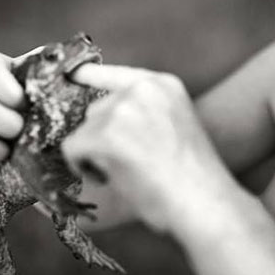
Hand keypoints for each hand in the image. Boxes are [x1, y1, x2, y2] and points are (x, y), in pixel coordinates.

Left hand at [63, 65, 233, 234]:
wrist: (203, 202)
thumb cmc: (193, 178)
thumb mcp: (174, 128)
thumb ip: (144, 114)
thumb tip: (102, 123)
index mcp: (164, 85)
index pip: (115, 72)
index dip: (89, 75)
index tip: (72, 74)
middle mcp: (143, 88)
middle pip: (97, 108)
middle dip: (102, 136)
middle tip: (124, 163)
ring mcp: (124, 108)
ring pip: (85, 129)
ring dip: (94, 152)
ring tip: (124, 172)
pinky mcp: (107, 133)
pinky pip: (73, 147)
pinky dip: (82, 166)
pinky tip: (107, 178)